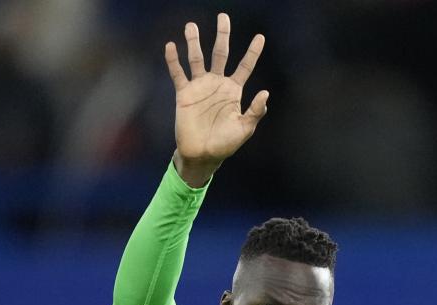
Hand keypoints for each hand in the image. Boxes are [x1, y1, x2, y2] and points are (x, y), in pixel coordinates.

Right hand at [165, 13, 268, 186]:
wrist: (202, 154)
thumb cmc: (225, 143)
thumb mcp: (244, 129)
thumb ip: (255, 111)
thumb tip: (265, 93)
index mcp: (234, 91)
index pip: (245, 66)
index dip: (253, 52)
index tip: (260, 37)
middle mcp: (217, 84)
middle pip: (220, 54)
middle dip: (222, 35)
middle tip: (223, 17)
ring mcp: (200, 87)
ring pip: (197, 59)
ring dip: (194, 42)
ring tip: (191, 26)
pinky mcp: (184, 94)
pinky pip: (178, 73)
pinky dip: (173, 60)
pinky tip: (171, 46)